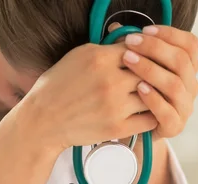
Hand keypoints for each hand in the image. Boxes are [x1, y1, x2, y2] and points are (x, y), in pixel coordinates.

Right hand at [26, 42, 157, 151]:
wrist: (43, 121)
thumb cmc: (58, 87)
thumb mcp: (78, 56)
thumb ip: (106, 48)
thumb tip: (130, 41)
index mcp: (100, 58)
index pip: (140, 48)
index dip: (145, 54)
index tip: (144, 60)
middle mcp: (110, 81)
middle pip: (149, 71)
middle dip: (153, 74)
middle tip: (153, 79)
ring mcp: (115, 106)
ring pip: (152, 95)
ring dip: (154, 95)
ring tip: (151, 96)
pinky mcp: (116, 128)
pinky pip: (148, 120)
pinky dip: (151, 115)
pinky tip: (147, 113)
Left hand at [123, 26, 197, 140]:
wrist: (134, 131)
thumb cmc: (136, 97)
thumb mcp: (136, 70)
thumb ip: (132, 50)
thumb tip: (115, 30)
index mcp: (188, 69)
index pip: (190, 45)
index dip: (169, 35)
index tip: (145, 30)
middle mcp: (190, 87)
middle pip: (181, 62)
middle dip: (155, 49)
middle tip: (131, 43)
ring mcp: (184, 108)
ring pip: (174, 85)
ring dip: (151, 70)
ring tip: (130, 61)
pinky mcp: (174, 126)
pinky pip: (167, 112)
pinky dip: (153, 98)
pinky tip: (139, 88)